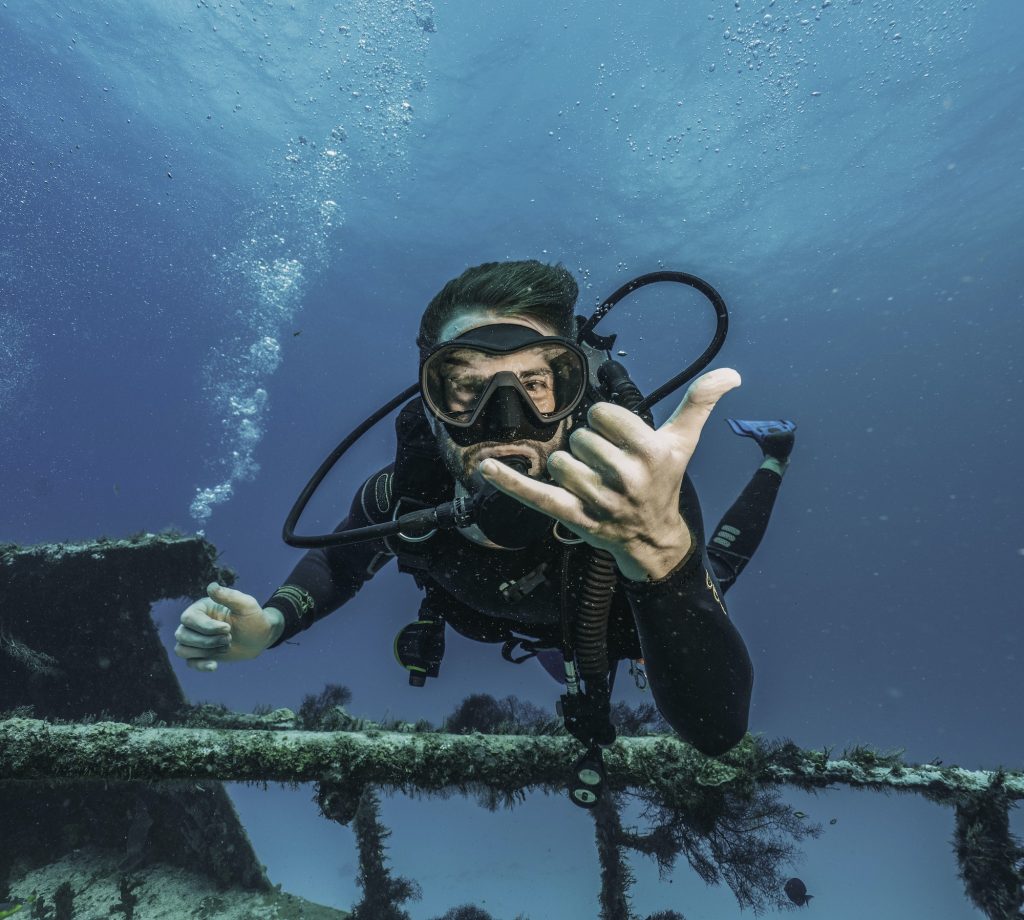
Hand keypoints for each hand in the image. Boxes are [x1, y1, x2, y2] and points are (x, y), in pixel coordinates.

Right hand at [174, 583, 280, 670]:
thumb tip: (211, 587)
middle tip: (229, 638)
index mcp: (201, 608)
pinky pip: (189, 663)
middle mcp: (194, 623)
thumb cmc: (253, 618)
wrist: (260, 637)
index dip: (206, 627)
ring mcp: (195, 640)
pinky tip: (215, 665)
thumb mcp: (246, 605)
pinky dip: (200, 665)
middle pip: (182, 635)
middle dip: (207, 641)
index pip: (189, 619)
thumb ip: (229, 596)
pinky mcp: (200, 654)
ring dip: (205, 651)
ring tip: (226, 647)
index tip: (228, 628)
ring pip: (182, 649)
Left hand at [480, 368, 740, 580]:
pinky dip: (509, 481)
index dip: (607, 423)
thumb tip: (733, 372)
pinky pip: (534, 495)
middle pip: (581, 439)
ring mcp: (598, 501)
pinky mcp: (572, 517)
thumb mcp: (683, 441)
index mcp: (651, 454)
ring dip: (569, 468)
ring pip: (560, 462)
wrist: (653, 537)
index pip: (603, 415)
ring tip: (591, 482)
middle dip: (590, 448)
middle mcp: (626, 479)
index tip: (619, 440)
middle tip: (608, 467)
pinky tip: (484, 468)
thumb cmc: (664, 481)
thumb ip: (700, 401)